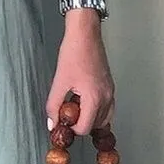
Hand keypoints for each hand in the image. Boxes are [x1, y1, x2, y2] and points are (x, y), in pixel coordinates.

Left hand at [45, 13, 114, 135]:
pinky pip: (106, 107)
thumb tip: (52, 124)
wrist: (85, 34)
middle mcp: (107, 97)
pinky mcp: (110, 87)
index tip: (62, 122)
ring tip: (74, 106)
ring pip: (103, 118)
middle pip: (95, 126)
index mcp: (94, 98)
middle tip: (66, 114)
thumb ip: (54, 106)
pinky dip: (95, 110)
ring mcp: (111, 92)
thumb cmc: (74, 53)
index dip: (71, 129)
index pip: (84, 128)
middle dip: (80, 123)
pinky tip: (82, 101)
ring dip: (88, 118)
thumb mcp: (59, 82)